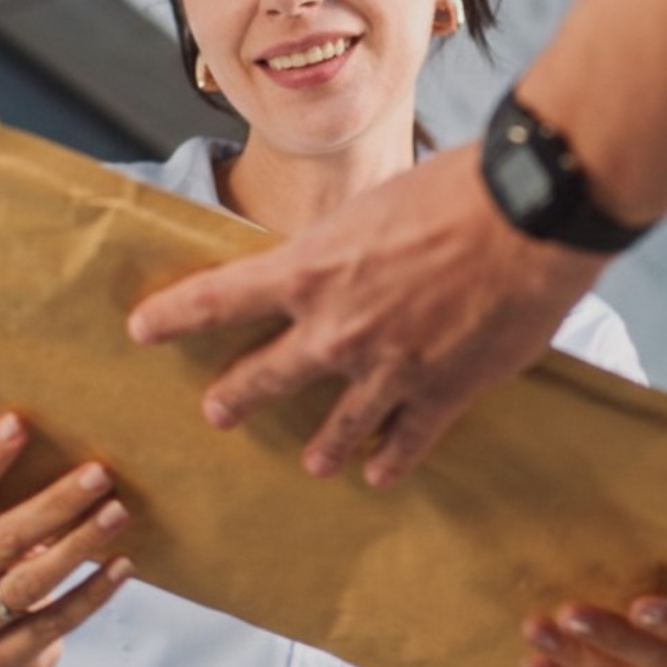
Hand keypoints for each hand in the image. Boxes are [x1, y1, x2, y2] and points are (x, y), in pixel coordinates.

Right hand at [0, 413, 133, 666]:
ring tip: (119, 513)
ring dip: (80, 545)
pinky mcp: (3, 659)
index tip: (19, 422)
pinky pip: (55, 622)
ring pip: (30, 582)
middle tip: (100, 473)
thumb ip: (9, 498)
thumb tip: (74, 438)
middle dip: (55, 503)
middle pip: (5, 538)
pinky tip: (124, 565)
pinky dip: (93, 593)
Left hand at [128, 144, 608, 486]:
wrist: (525, 217)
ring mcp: (385, 370)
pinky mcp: (440, 394)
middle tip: (217, 412)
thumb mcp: (370, 207)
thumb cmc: (452, 191)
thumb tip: (334, 265)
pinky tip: (378, 475)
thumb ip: (340, 248)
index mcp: (308, 271)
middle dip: (235, 396)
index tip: (141, 330)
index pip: (217, 299)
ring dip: (319, 446)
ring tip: (312, 462)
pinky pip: (405, 443)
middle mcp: (334, 330)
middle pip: (263, 375)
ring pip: (335, 426)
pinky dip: (390, 461)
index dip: (173, 317)